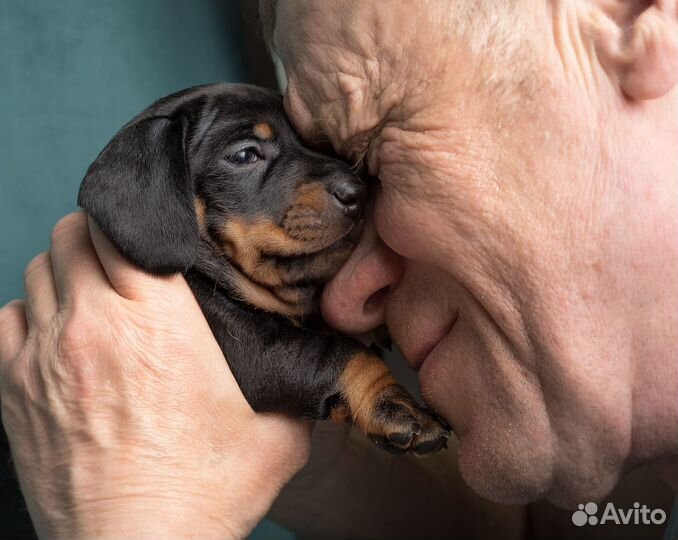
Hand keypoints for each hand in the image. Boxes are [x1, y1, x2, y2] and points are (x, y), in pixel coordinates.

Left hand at [0, 212, 310, 539]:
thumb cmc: (204, 493)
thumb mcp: (278, 436)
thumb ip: (301, 388)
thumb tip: (324, 367)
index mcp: (159, 322)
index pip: (125, 227)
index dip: (138, 218)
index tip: (154, 230)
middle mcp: (94, 326)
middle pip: (73, 234)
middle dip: (99, 233)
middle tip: (125, 254)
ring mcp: (46, 356)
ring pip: (38, 269)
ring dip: (67, 269)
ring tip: (94, 290)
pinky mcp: (14, 391)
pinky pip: (9, 318)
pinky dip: (33, 313)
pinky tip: (59, 333)